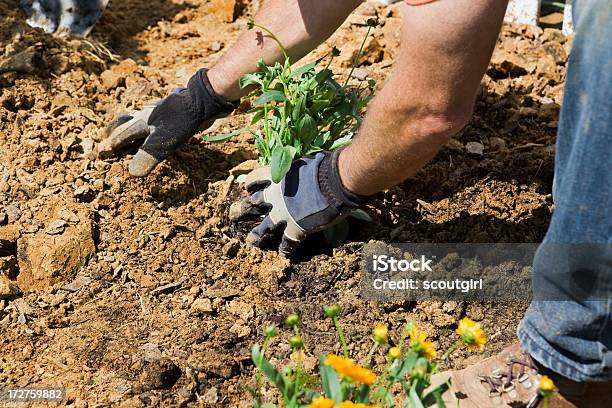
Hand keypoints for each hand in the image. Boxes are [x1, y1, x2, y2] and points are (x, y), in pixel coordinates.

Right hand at [98, 69, 238, 176]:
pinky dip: (149, 131)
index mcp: (140, 122)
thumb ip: (148, 155)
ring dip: (132, 132)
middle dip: (116, 135)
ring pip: (140, 124)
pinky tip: (155, 133)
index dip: (111, 147)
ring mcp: (159, 115)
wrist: (203, 100)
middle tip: (107, 141)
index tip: (100, 154)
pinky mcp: (171, 116)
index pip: (120, 137)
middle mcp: (146, 117)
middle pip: (126, 126)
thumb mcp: (164, 140)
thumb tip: (132, 173)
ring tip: (128, 140)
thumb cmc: (182, 119)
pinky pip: (155, 125)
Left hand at [230, 151, 364, 255]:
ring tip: (250, 241)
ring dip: (256, 235)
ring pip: (264, 228)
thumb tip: (306, 168)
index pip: (256, 178)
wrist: (335, 182)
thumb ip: (299, 170)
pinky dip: (285, 249)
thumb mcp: (306, 162)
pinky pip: (287, 243)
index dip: (250, 183)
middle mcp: (276, 195)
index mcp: (278, 176)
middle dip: (242, 209)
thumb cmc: (325, 167)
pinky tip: (284, 254)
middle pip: (253, 203)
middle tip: (234, 214)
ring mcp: (284, 214)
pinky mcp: (296, 229)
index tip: (247, 188)